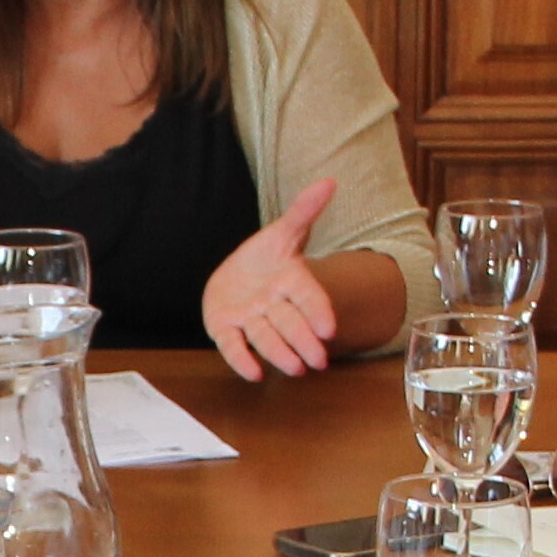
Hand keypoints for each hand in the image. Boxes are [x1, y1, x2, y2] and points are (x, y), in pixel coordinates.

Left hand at [200, 177, 342, 380]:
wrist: (237, 278)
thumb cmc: (264, 258)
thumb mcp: (282, 232)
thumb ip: (304, 211)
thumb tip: (328, 182)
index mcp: (290, 280)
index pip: (308, 296)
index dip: (318, 311)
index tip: (329, 328)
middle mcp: (273, 305)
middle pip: (290, 323)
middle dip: (303, 341)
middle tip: (318, 360)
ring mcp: (250, 319)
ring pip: (266, 337)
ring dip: (280, 353)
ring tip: (296, 370)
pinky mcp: (227, 329)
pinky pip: (235, 346)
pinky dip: (242, 359)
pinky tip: (253, 374)